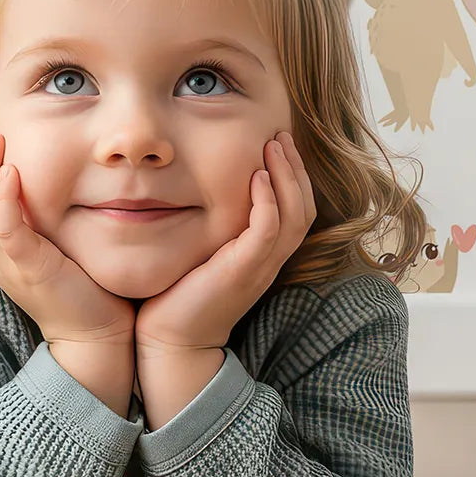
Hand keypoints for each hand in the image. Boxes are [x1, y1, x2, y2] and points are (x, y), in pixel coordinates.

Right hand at [0, 125, 135, 346]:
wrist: (97, 338)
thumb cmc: (85, 291)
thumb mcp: (58, 248)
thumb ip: (47, 222)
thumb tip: (59, 186)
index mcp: (1, 251)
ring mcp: (9, 265)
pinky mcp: (30, 270)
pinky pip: (6, 231)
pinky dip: (3, 200)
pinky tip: (12, 173)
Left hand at [135, 129, 315, 355]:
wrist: (171, 341)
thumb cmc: (179, 297)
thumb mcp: (203, 254)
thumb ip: (214, 228)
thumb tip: (198, 191)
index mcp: (264, 256)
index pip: (296, 210)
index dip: (293, 176)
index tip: (277, 144)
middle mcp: (269, 261)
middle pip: (304, 208)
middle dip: (295, 168)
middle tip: (281, 135)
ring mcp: (260, 267)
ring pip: (294, 215)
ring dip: (287, 176)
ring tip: (273, 145)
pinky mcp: (243, 271)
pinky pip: (268, 230)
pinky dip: (268, 201)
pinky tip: (257, 177)